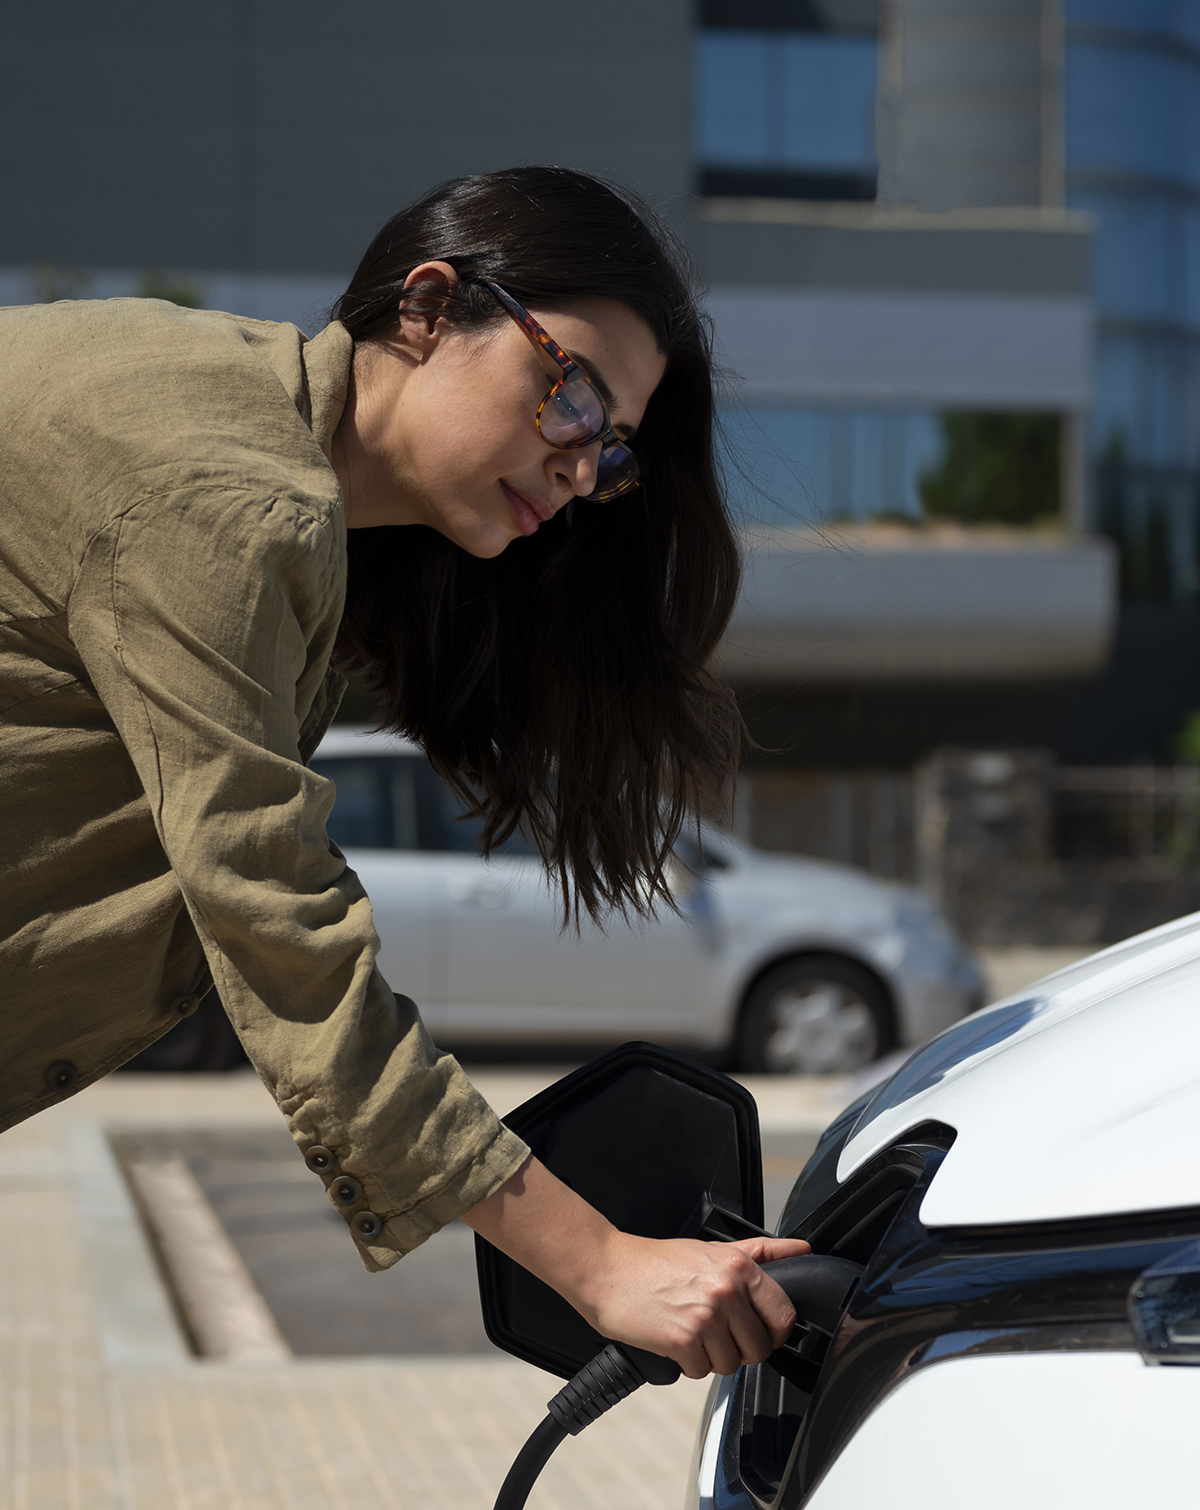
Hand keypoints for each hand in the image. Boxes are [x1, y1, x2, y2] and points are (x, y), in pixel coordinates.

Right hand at [463, 1155, 811, 1378]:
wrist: (607, 1269)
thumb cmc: (656, 1261)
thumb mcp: (712, 1248)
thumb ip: (761, 1253)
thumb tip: (801, 1249)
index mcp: (738, 1267)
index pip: (784, 1316)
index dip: (772, 1330)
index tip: (756, 1329)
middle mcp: (726, 1291)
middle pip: (759, 1348)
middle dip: (739, 1347)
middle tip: (715, 1330)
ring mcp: (705, 1317)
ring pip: (731, 1364)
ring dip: (712, 1356)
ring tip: (691, 1331)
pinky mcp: (682, 1341)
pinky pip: (701, 1371)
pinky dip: (688, 1363)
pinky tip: (675, 1340)